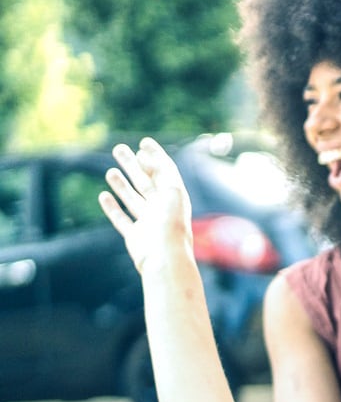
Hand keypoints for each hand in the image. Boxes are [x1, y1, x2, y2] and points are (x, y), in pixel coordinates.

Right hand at [97, 139, 194, 273]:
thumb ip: (160, 171)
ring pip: (133, 199)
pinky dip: (112, 207)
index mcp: (175, 198)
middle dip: (133, 165)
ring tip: (110, 170)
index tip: (144, 142)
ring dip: (122, 184)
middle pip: (146, 182)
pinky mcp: (135, 236)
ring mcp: (148, 223)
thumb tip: (144, 156)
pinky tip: (104, 195)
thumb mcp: (170, 191)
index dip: (156, 156)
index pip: (165, 171)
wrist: (165, 259)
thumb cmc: (171, 225)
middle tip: (118, 148)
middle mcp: (162, 209)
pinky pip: (122, 219)